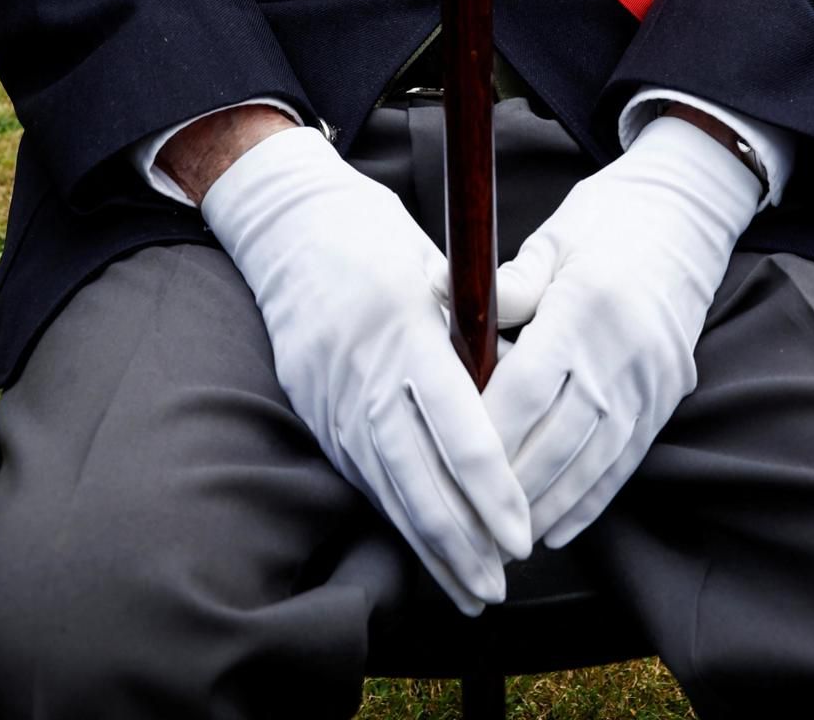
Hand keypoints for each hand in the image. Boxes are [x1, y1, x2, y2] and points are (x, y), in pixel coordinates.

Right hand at [202, 129, 530, 614]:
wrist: (291, 225)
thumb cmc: (380, 240)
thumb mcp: (442, 273)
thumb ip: (479, 341)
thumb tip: (522, 405)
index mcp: (407, 331)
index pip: (459, 431)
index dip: (492, 492)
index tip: (522, 535)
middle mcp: (365, 372)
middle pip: (418, 479)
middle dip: (462, 543)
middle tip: (499, 587)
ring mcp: (331, 396)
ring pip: (386, 488)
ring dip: (429, 546)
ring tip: (469, 589)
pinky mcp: (313, 408)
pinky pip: (361, 472)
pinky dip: (396, 514)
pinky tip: (424, 546)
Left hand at [483, 113, 761, 549]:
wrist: (685, 215)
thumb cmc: (604, 222)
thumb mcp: (552, 240)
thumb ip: (504, 283)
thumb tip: (437, 288)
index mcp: (587, 306)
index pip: (527, 388)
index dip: (487, 433)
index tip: (448, 463)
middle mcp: (624, 350)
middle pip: (558, 438)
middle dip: (510, 487)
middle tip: (463, 520)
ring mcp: (652, 378)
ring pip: (593, 461)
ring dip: (547, 505)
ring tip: (503, 538)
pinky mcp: (668, 395)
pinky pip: (627, 460)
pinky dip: (590, 498)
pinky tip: (557, 527)